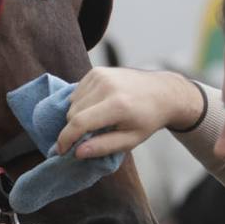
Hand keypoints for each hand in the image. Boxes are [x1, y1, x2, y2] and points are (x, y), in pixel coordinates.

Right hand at [56, 67, 204, 157]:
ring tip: (96, 122)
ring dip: (77, 116)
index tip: (61, 151)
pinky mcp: (96, 71)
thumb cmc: (147, 120)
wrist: (163, 92)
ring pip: (72, 103)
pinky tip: (97, 107)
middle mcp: (106, 86)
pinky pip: (77, 92)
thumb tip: (77, 152)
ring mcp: (100, 75)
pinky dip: (81, 103)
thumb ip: (104, 147)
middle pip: (73, 113)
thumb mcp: (131, 140)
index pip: (79, 123)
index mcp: (117, 106)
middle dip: (74, 129)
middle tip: (86, 138)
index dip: (66, 139)